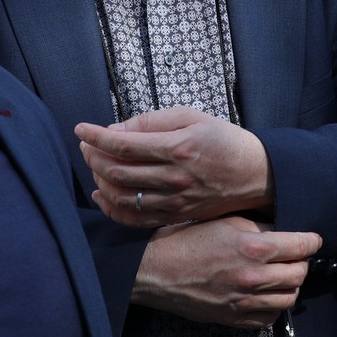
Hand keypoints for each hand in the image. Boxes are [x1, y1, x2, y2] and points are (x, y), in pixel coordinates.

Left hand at [77, 107, 272, 227]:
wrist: (255, 174)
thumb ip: (152, 121)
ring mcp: (174, 200)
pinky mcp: (176, 215)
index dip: (95, 137)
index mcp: (178, 148)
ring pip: (122, 197)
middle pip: (117, 172)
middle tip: (87, 146)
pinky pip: (135, 219)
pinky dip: (112, 209)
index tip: (80, 129)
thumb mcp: (192, 117)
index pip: (124, 145)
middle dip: (93, 157)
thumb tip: (116, 130)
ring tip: (96, 165)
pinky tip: (102, 195)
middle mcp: (174, 177)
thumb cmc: (223, 140)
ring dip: (100, 181)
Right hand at [130, 216, 321, 327]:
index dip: (311, 241)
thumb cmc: (186, 241)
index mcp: (254, 248)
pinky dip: (274, 306)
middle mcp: (254, 278)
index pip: (302, 246)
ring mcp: (244, 302)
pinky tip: (266, 294)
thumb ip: (260, 227)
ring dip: (291, 285)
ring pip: (289, 298)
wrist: (155, 271)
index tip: (312, 239)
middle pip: (300, 274)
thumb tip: (284, 231)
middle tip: (295, 256)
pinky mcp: (234, 319)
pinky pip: (269, 318)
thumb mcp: (226, 221)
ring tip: (282, 275)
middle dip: (302, 262)